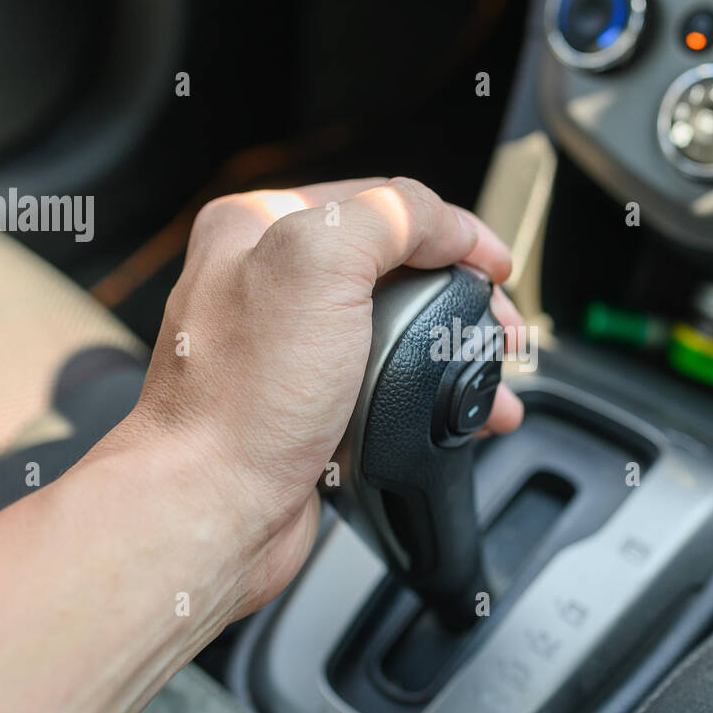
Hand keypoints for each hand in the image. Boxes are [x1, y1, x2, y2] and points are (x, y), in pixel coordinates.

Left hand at [107, 178, 524, 618]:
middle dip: (461, 296)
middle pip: (395, 267)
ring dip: (455, 350)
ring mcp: (287, 347)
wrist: (213, 511)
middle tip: (499, 327)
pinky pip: (383, 383)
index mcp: (257, 225)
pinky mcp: (306, 404)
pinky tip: (462, 413)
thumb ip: (391, 217)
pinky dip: (430, 393)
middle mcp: (266, 281)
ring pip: (396, 329)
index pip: (379, 202)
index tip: (494, 265)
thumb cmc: (242, 400)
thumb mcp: (320, 265)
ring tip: (493, 378)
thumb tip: (447, 226)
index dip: (450, 230)